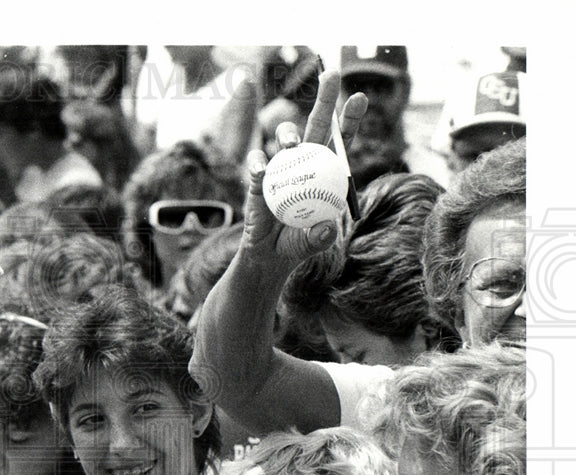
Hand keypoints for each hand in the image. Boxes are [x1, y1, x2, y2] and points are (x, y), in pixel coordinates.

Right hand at [241, 70, 367, 265]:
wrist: (269, 256)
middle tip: (330, 74)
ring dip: (289, 136)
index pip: (340, 143)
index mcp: (326, 174)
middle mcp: (305, 165)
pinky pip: (257, 166)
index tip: (360, 97)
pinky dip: (258, 164)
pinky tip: (261, 169)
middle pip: (316, 127)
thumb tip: (326, 229)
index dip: (349, 120)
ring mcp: (281, 170)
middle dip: (324, 100)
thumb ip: (320, 238)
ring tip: (290, 145)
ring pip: (286, 140)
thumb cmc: (298, 244)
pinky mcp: (258, 181)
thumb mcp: (313, 244)